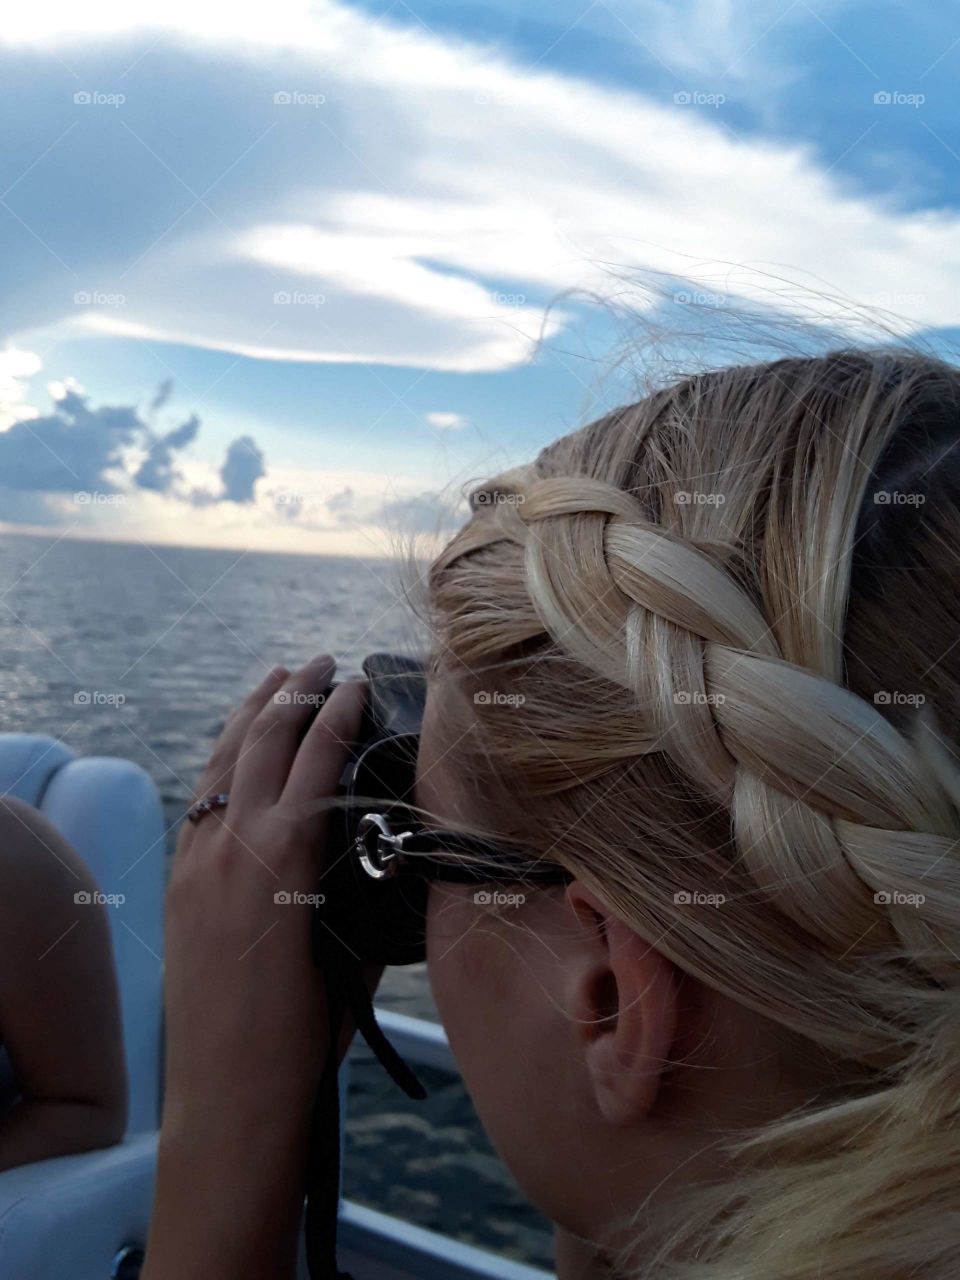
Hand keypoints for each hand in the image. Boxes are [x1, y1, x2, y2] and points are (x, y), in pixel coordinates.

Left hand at [144, 656, 366, 1279]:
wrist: (230, 1091)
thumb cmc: (307, 1031)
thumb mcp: (350, 948)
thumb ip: (359, 882)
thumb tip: (380, 841)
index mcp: (281, 854)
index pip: (314, 757)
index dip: (339, 711)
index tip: (359, 681)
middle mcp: (232, 844)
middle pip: (262, 741)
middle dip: (294, 692)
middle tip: (322, 663)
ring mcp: (196, 861)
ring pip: (222, 762)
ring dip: (249, 713)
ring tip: (275, 679)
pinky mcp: (179, 883)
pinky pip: (200, 799)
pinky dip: (224, 761)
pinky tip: (236, 752)